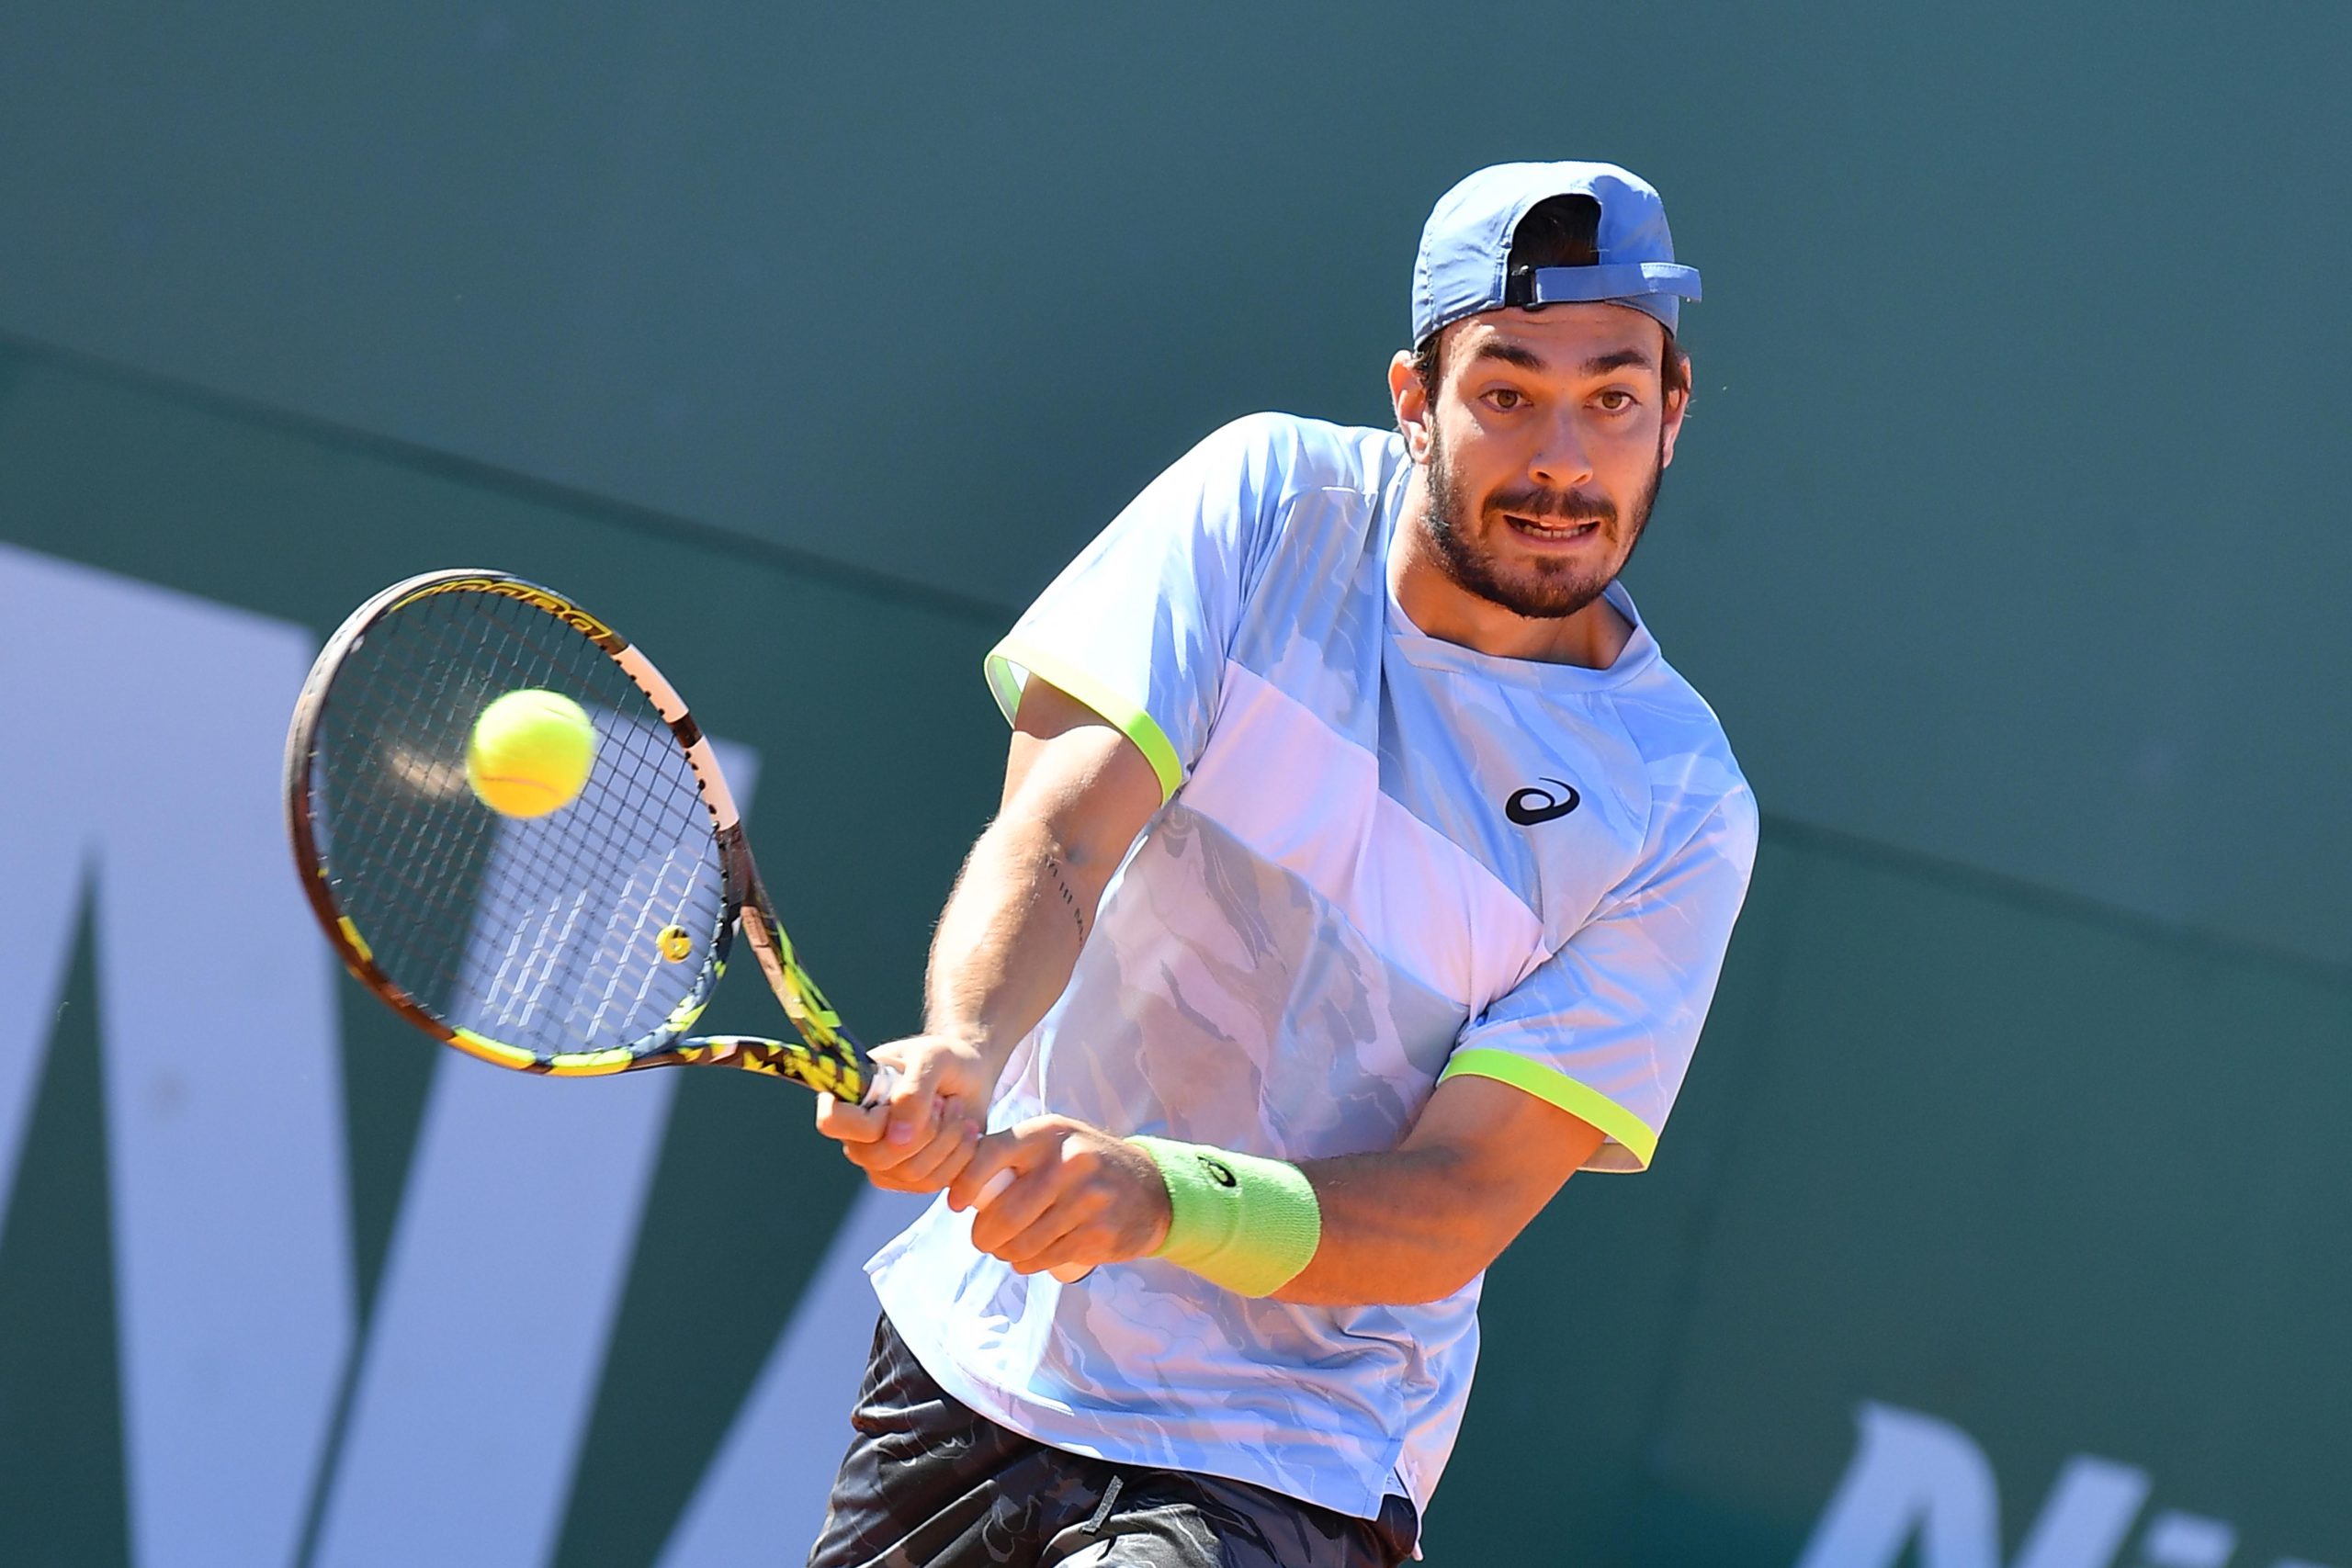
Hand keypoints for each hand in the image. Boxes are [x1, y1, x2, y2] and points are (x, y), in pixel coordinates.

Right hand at [813, 1034, 993, 1191]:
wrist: (971, 1076)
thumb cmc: (945, 1059)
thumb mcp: (932, 1058)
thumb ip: (913, 1092)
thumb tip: (897, 1139)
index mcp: (849, 1098)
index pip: (832, 1122)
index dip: (871, 1119)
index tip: (902, 1095)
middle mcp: (858, 1136)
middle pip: (878, 1158)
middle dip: (924, 1130)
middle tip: (944, 1100)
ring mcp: (882, 1163)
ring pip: (910, 1173)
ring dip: (947, 1139)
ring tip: (957, 1110)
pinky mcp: (909, 1180)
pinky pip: (931, 1183)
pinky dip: (959, 1157)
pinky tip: (965, 1131)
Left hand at [946, 1116, 1171, 1275]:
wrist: (1153, 1189)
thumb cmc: (1087, 1165)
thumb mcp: (1056, 1141)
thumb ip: (1013, 1151)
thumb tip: (957, 1175)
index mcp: (1048, 1133)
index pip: (990, 1154)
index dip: (965, 1183)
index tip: (955, 1204)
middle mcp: (1069, 1161)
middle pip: (1004, 1212)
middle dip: (983, 1235)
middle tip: (983, 1240)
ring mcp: (1088, 1198)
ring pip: (1023, 1241)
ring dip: (1004, 1253)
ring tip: (1004, 1251)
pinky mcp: (1100, 1232)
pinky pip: (1047, 1257)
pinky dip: (1027, 1264)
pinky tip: (1025, 1260)